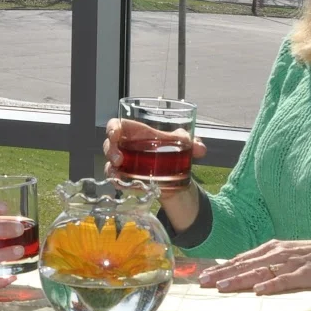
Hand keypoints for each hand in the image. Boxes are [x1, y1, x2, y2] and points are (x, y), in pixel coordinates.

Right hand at [104, 117, 207, 231]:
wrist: (176, 173)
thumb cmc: (174, 149)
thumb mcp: (184, 143)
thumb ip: (193, 143)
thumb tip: (200, 149)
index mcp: (136, 133)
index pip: (116, 125)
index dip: (112, 128)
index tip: (115, 134)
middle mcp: (127, 147)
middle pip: (109, 145)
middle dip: (110, 151)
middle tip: (119, 159)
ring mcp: (125, 164)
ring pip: (109, 164)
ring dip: (111, 169)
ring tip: (119, 175)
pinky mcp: (128, 179)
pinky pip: (117, 181)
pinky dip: (119, 183)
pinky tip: (124, 185)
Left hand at [197, 237, 310, 295]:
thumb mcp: (289, 256)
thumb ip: (268, 263)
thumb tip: (243, 273)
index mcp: (274, 249)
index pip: (242, 259)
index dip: (222, 267)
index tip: (202, 277)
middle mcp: (280, 253)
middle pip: (247, 264)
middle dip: (223, 274)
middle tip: (203, 283)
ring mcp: (294, 263)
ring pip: (262, 271)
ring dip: (241, 279)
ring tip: (223, 287)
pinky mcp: (309, 274)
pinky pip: (288, 280)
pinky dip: (273, 285)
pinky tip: (260, 291)